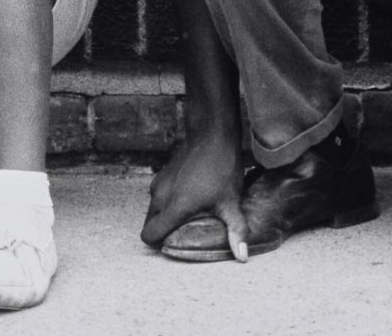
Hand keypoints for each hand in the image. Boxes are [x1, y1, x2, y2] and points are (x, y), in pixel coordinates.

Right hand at [140, 133, 248, 261]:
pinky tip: (189, 195)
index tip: (174, 242)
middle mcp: (160, 196)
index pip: (148, 235)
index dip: (158, 243)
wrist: (212, 135)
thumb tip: (242, 257)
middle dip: (162, 230)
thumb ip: (235, 230)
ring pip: (154, 209)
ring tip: (189, 212)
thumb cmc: (221, 168)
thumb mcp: (230, 202)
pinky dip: (167, 200)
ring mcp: (159, 182)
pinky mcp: (161, 173)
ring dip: (165, 214)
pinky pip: (158, 194)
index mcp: (173, 207)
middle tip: (184, 230)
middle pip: (149, 224)